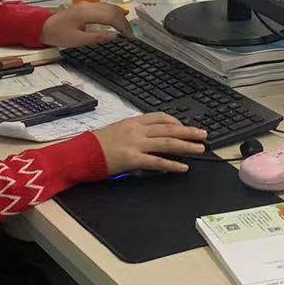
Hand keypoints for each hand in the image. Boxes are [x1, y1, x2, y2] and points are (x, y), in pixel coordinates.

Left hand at [41, 1, 131, 49]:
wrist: (43, 27)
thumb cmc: (57, 34)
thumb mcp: (77, 40)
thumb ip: (97, 37)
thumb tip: (114, 36)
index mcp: (86, 13)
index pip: (112, 17)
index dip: (123, 26)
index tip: (129, 36)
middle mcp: (88, 6)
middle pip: (113, 10)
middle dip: (124, 22)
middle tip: (130, 34)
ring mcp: (87, 5)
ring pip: (110, 6)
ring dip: (120, 16)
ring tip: (127, 28)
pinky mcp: (85, 7)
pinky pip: (104, 7)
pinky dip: (114, 12)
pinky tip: (119, 16)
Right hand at [93, 113, 207, 174]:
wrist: (80, 153)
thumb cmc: (95, 144)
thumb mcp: (116, 130)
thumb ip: (134, 132)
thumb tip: (149, 138)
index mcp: (132, 122)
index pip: (159, 117)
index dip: (175, 122)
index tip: (184, 127)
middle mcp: (136, 130)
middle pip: (168, 129)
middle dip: (188, 132)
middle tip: (203, 134)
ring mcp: (135, 144)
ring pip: (166, 143)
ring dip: (186, 146)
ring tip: (200, 148)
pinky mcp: (132, 159)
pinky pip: (156, 161)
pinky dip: (171, 164)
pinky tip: (183, 167)